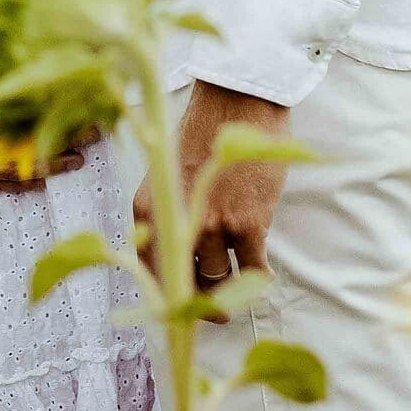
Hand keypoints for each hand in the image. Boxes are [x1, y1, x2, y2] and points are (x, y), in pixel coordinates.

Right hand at [0, 59, 86, 192]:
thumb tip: (7, 39)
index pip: (25, 120)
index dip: (56, 116)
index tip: (84, 107)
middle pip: (28, 146)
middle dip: (63, 139)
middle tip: (97, 132)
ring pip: (16, 169)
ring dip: (49, 163)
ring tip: (80, 159)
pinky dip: (20, 182)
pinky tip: (43, 179)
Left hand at [136, 82, 291, 308]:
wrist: (236, 101)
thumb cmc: (202, 134)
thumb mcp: (166, 176)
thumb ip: (166, 216)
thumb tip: (174, 260)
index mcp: (147, 211)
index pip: (149, 274)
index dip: (168, 298)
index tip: (182, 308)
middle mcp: (174, 223)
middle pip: (184, 286)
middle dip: (201, 303)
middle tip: (217, 309)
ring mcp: (211, 225)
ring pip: (220, 281)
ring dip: (233, 284)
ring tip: (242, 282)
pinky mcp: (247, 222)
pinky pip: (254, 271)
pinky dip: (260, 278)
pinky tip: (263, 273)